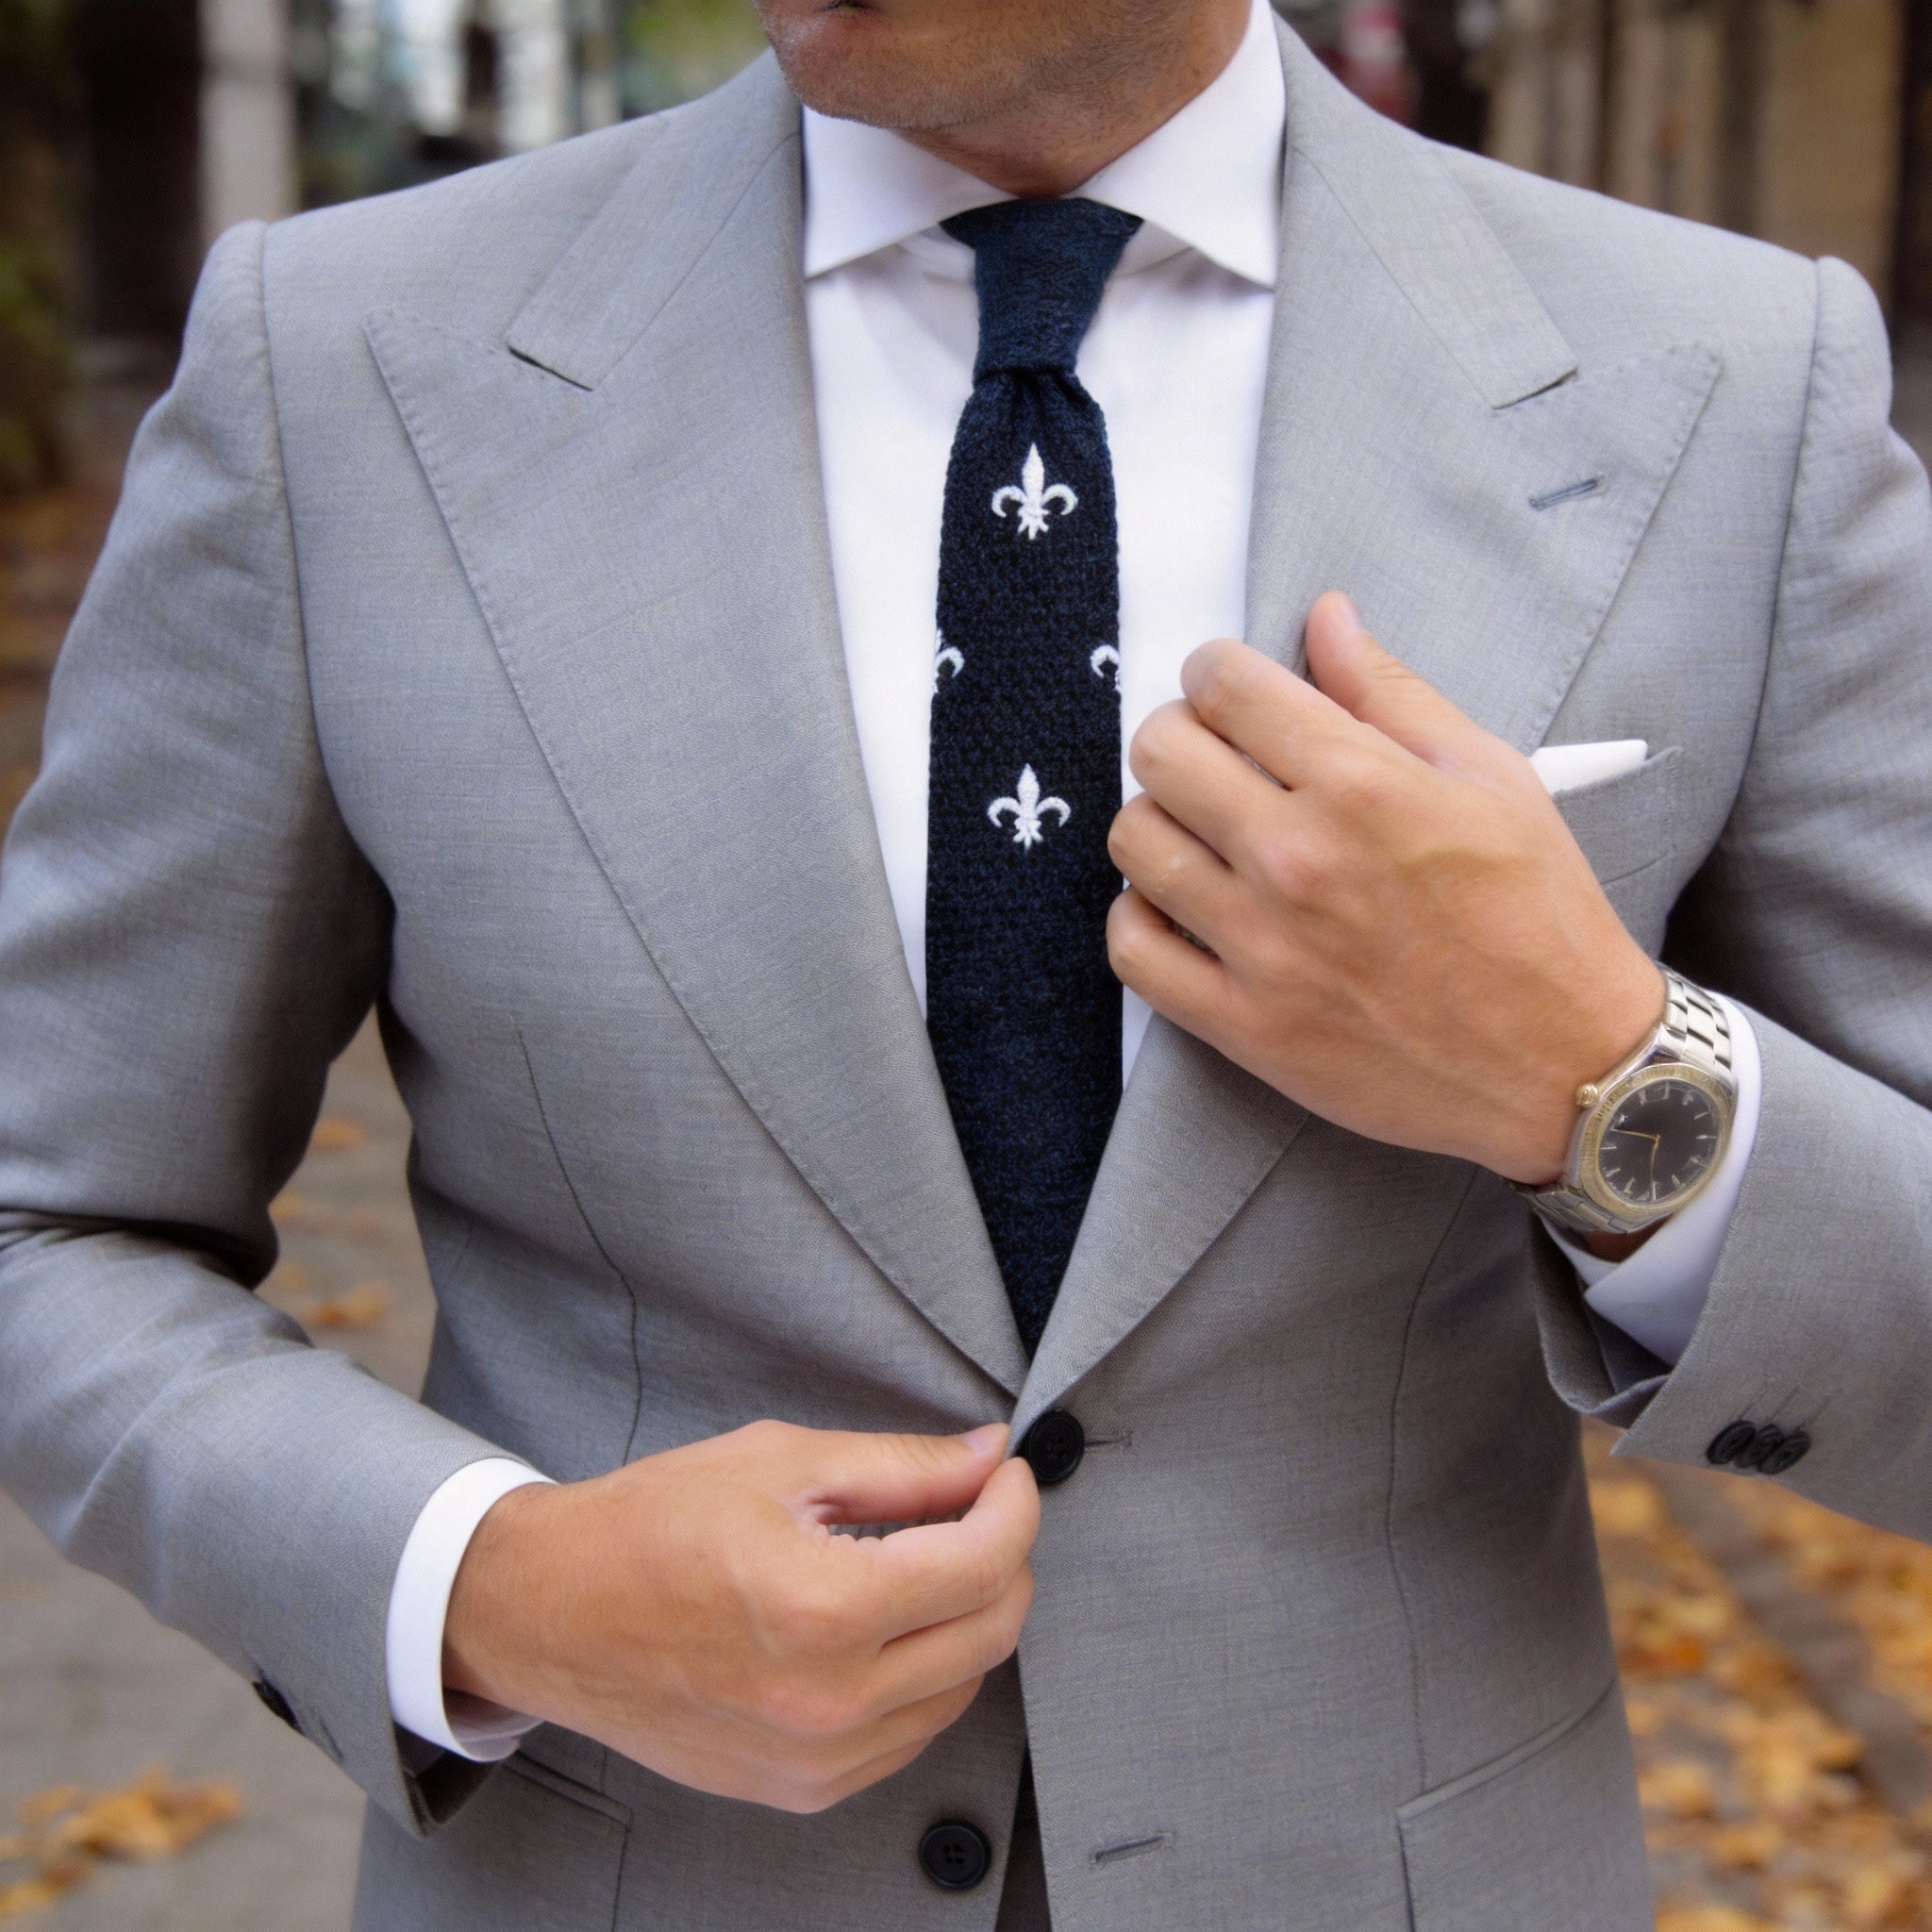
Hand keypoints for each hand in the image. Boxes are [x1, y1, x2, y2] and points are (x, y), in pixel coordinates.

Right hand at [443, 1421, 1037, 1812]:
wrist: (550, 1613)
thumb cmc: (649, 1526)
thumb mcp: (780, 1462)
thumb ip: (901, 1467)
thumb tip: (985, 1458)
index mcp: (820, 1609)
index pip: (982, 1563)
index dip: (1013, 1505)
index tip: (1005, 1473)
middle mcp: (827, 1702)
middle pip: (990, 1632)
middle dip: (1005, 1557)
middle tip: (979, 1506)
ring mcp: (815, 1759)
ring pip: (961, 1689)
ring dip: (969, 1618)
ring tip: (929, 1558)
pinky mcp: (801, 1790)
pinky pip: (910, 1734)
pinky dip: (927, 1674)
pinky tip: (891, 1623)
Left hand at [1106, 593, 1662, 1183]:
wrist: (1565, 1065)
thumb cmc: (1538, 915)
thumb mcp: (1491, 776)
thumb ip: (1391, 692)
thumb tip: (1325, 616)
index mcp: (1361, 784)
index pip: (1224, 685)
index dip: (1216, 671)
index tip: (1230, 690)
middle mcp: (1297, 858)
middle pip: (1160, 752)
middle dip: (1180, 734)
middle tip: (1215, 757)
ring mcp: (1262, 946)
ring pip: (1134, 842)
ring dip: (1159, 822)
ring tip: (1204, 834)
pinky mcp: (1243, 1024)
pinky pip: (1132, 950)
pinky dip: (1141, 918)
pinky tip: (1183, 907)